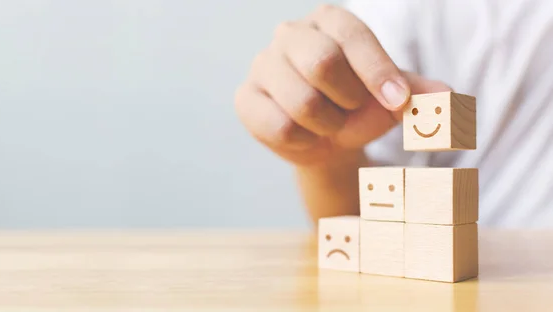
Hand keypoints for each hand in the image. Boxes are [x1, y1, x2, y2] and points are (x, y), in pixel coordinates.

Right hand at [235, 4, 449, 166]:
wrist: (323, 136)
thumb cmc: (358, 106)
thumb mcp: (394, 98)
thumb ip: (423, 95)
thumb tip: (449, 98)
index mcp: (329, 20)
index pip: (353, 36)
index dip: (379, 72)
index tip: (399, 102)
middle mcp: (291, 34)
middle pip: (322, 63)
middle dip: (349, 101)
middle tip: (352, 111)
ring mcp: (263, 65)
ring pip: (301, 102)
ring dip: (329, 126)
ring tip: (330, 125)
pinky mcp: (246, 98)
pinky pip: (279, 127)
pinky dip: (304, 141)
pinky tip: (306, 135)